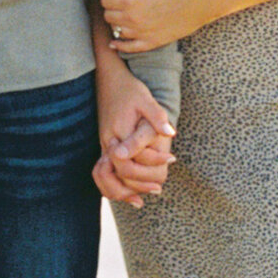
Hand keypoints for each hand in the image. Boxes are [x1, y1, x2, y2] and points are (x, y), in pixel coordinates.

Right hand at [94, 74, 172, 208]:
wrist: (109, 80)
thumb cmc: (129, 90)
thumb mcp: (146, 99)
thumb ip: (157, 117)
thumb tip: (170, 133)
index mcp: (118, 132)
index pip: (130, 161)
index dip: (152, 164)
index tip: (172, 159)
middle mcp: (108, 143)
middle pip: (118, 175)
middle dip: (140, 184)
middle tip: (160, 188)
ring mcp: (104, 147)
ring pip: (106, 179)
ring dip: (124, 191)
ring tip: (144, 197)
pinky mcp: (105, 148)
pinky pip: (106, 174)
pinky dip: (116, 186)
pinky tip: (132, 194)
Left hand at [101, 0, 198, 53]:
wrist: (198, 0)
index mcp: (129, 0)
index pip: (105, 0)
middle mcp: (132, 18)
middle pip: (108, 16)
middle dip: (112, 8)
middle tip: (122, 2)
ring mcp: (141, 32)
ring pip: (116, 30)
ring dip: (117, 23)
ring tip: (125, 16)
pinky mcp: (151, 42)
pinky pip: (129, 48)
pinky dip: (119, 46)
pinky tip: (114, 43)